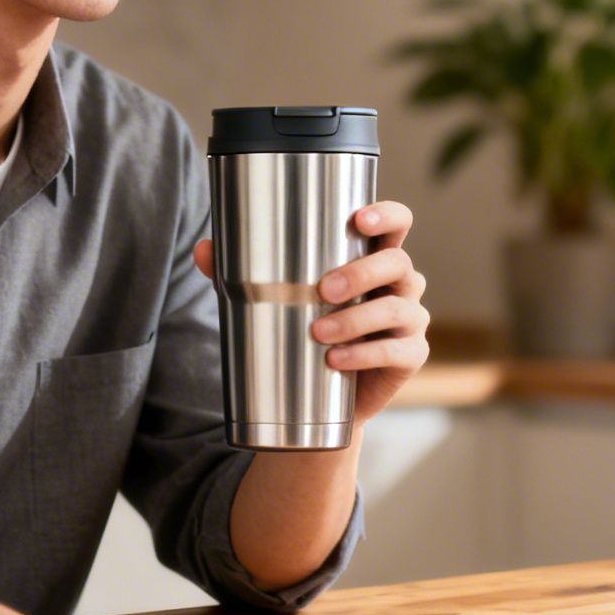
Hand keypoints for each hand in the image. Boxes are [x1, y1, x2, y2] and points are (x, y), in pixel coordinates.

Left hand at [194, 200, 429, 423]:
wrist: (322, 399)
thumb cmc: (304, 331)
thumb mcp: (271, 298)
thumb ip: (238, 271)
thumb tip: (203, 248)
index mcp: (373, 256)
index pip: (397, 223)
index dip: (386, 215)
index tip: (358, 219)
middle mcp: (400, 283)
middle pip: (397, 262)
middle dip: (361, 271)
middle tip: (322, 288)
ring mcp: (410, 319)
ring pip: (396, 308)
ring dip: (356, 319)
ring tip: (319, 331)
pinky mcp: (410, 355)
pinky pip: (395, 350)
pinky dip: (364, 355)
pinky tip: (337, 360)